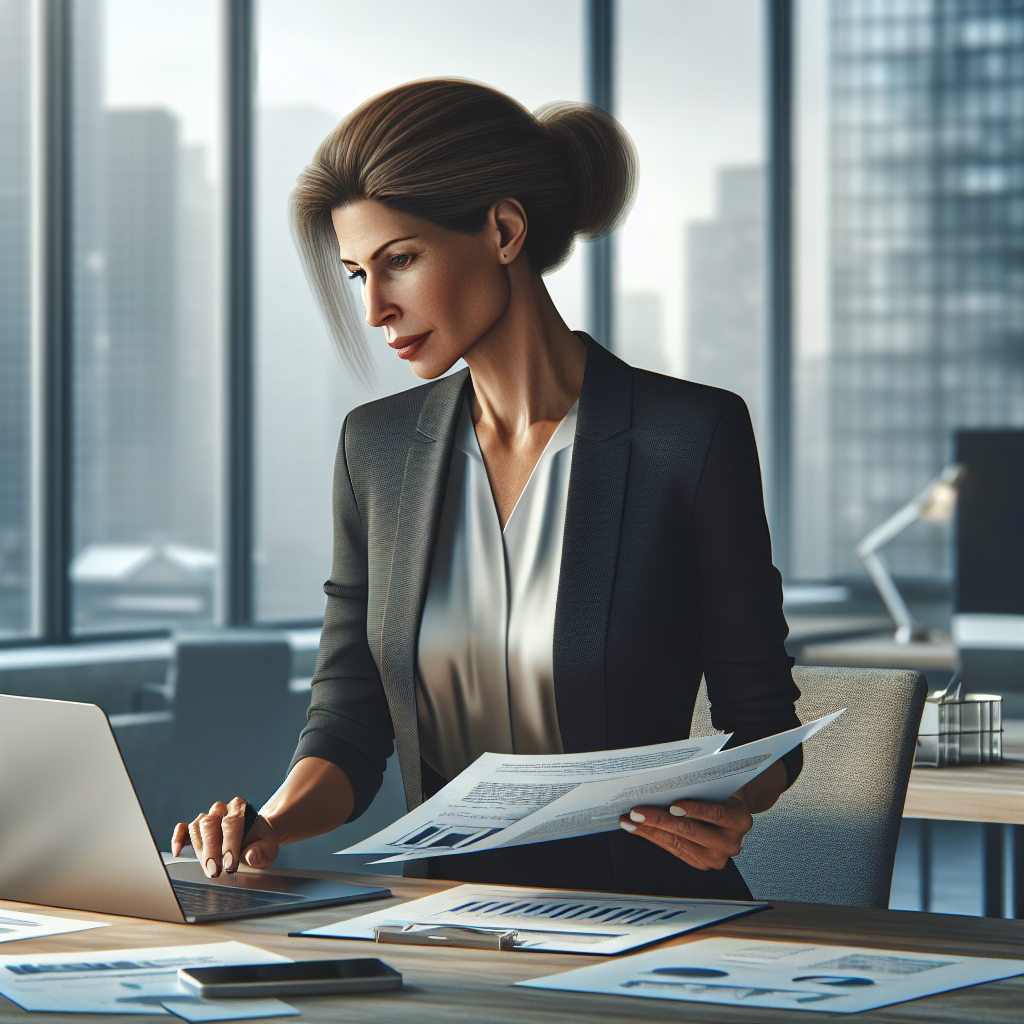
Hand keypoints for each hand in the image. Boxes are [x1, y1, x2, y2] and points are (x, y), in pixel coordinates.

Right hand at [170, 797, 279, 877]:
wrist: (254, 840)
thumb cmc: (260, 843)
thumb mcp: (268, 848)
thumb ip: (262, 851)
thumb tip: (251, 856)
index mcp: (240, 808)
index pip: (232, 822)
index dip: (230, 843)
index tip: (230, 864)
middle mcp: (221, 809)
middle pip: (210, 823)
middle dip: (212, 849)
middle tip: (215, 871)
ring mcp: (207, 818)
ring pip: (196, 828)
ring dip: (201, 851)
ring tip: (209, 870)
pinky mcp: (196, 829)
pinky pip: (182, 829)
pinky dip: (178, 839)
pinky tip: (178, 852)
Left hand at [619, 796, 752, 870]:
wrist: (731, 814)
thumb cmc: (720, 795)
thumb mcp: (717, 788)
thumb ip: (700, 789)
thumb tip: (664, 785)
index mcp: (740, 820)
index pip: (716, 814)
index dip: (694, 810)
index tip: (672, 805)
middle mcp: (731, 843)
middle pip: (691, 831)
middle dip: (660, 821)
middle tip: (637, 812)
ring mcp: (717, 858)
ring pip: (678, 843)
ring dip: (650, 831)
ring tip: (630, 821)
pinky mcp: (702, 864)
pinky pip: (675, 850)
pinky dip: (654, 838)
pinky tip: (639, 830)